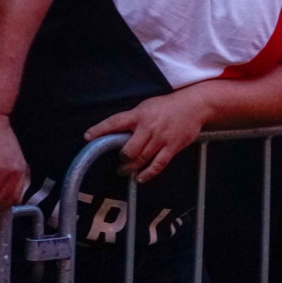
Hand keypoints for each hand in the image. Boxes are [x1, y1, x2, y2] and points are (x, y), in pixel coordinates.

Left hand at [84, 94, 204, 183]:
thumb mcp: (147, 106)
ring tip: (126, 170)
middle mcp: (148, 127)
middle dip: (122, 158)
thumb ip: (133, 120)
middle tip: (121, 160)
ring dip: (131, 168)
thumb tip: (118, 133)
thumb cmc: (168, 106)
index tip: (87, 137)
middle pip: (129, 150)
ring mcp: (161, 138)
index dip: (100, 130)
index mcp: (139, 114)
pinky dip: (148, 173)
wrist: (194, 105)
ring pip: (141, 159)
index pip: (115, 122)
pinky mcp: (172, 147)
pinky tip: (141, 177)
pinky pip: (158, 164)